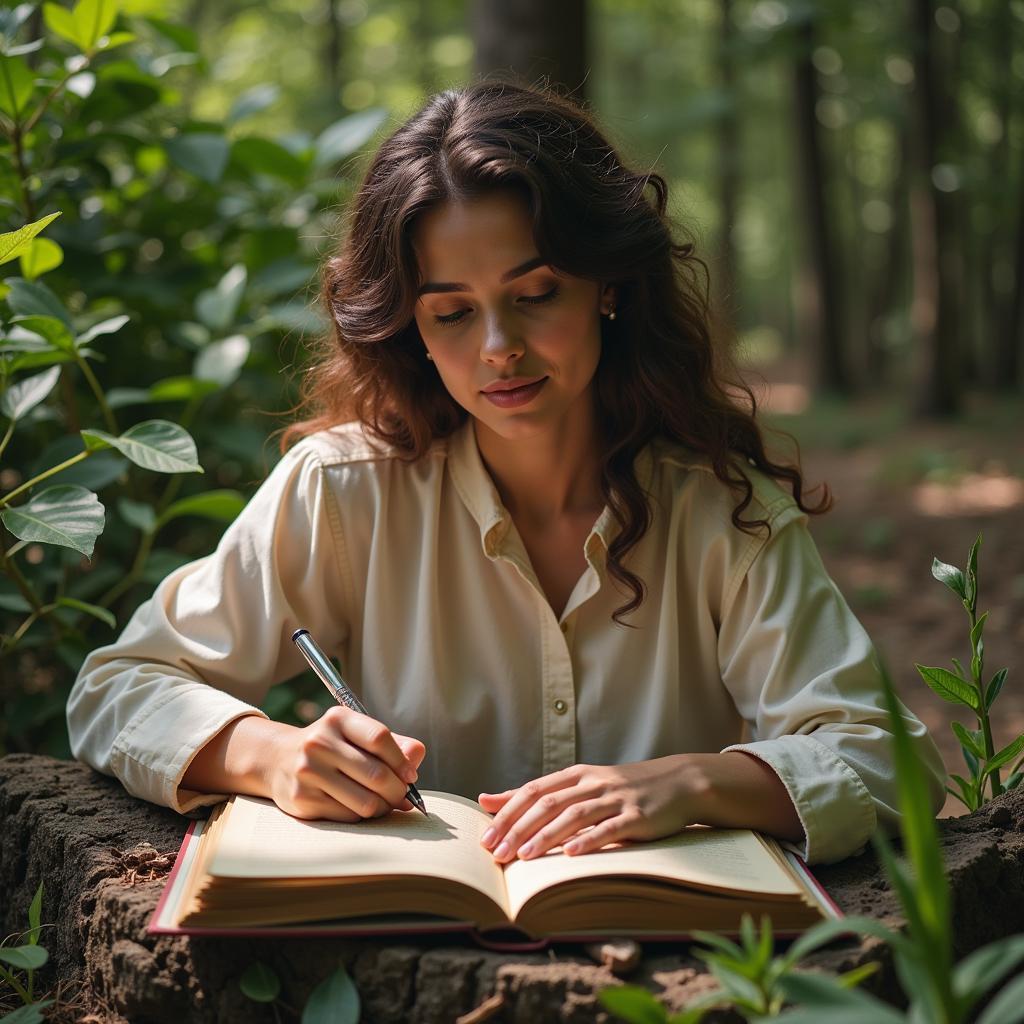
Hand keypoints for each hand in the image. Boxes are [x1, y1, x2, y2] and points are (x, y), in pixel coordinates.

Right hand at [267, 706, 425, 822]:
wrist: (278, 760)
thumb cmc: (332, 747)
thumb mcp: (357, 734)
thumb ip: (393, 743)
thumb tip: (417, 758)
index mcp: (338, 719)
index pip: (379, 738)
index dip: (402, 761)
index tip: (411, 775)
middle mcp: (319, 742)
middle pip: (377, 774)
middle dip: (398, 791)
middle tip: (403, 797)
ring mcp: (308, 772)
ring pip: (366, 802)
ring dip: (384, 807)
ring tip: (384, 803)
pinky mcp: (302, 799)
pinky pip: (348, 816)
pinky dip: (362, 816)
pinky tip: (359, 807)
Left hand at [477, 755, 708, 861]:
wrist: (678, 782)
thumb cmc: (622, 789)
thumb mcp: (580, 785)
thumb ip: (537, 795)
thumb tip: (487, 800)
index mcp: (576, 775)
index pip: (533, 791)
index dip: (507, 814)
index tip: (485, 839)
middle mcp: (592, 783)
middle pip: (548, 804)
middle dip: (519, 829)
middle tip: (497, 854)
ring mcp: (615, 798)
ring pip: (574, 815)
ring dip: (547, 837)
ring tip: (524, 857)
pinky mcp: (637, 816)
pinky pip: (610, 829)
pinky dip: (589, 840)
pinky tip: (571, 854)